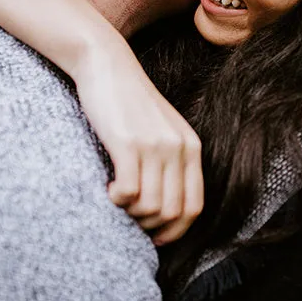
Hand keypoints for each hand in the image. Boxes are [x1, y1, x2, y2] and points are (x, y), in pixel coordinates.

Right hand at [0, 0, 203, 244]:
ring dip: (131, 214)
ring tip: (117, 199)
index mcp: (191, 147)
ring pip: (152, 207)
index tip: (153, 236)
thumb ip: (170, 161)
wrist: (106, 64)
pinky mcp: (128, 143)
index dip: (175, 231)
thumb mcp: (161, 129)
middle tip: (128, 216)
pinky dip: (117, 200)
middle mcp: (178, 148)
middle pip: (174, 213)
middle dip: (150, 226)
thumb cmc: (128, 102)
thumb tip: (162, 208)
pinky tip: (107, 188)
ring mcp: (155, 145)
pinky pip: (129, 192)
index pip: (195, 207)